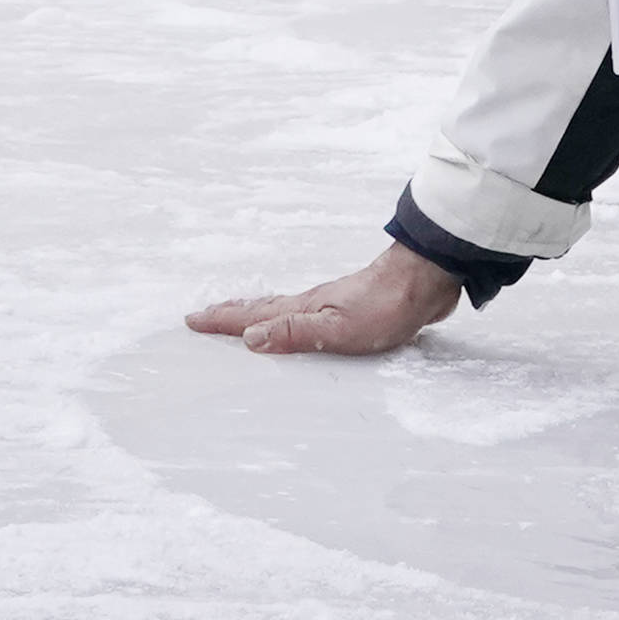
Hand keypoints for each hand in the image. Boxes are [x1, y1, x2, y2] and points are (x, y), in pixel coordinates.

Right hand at [188, 239, 463, 355]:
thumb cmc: (385, 307)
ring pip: (283, 309)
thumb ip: (294, 333)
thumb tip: (250, 338)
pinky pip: (306, 315)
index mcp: (304, 309)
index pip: (255, 317)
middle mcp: (312, 304)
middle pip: (263, 308)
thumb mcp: (337, 328)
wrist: (426, 281)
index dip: (223, 321)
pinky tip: (299, 321)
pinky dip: (287, 317)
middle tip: (205, 315)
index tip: (193, 320)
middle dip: (231, 314)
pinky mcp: (352, 309)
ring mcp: (331, 304)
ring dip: (257, 314)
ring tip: (242, 316)